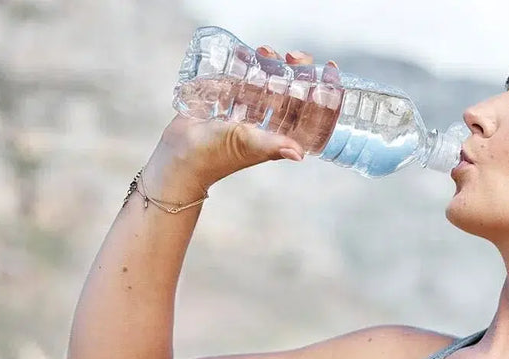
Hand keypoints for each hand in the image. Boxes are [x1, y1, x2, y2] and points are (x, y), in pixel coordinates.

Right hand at [141, 47, 334, 201]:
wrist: (180, 156)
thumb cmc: (216, 155)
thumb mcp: (249, 145)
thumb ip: (273, 145)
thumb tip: (299, 154)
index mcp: (278, 134)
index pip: (308, 110)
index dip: (321, 91)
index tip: (328, 70)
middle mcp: (266, 122)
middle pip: (289, 91)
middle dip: (294, 71)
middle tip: (292, 56)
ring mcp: (246, 111)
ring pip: (266, 83)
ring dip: (268, 66)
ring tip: (264, 51)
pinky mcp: (226, 102)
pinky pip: (240, 81)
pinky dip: (243, 67)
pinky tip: (243, 54)